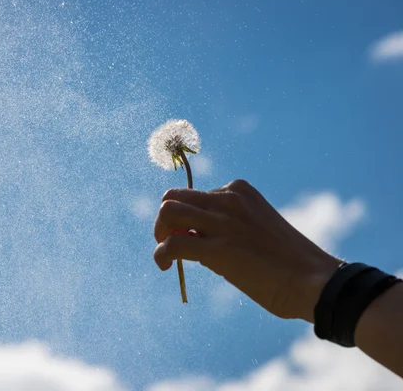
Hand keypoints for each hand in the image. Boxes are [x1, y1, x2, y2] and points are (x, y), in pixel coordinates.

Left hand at [153, 179, 341, 321]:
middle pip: (173, 197)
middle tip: (168, 241)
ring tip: (166, 254)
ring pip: (167, 212)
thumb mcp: (256, 228)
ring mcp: (222, 221)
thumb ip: (228, 225)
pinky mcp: (216, 248)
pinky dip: (160, 254)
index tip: (190, 235)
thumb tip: (196, 240)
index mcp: (240, 191)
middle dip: (164, 220)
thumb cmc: (289, 262)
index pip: (195, 194)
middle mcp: (228, 199)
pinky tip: (166, 267)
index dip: (186, 216)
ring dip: (159, 233)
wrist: (315, 282)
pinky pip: (171, 243)